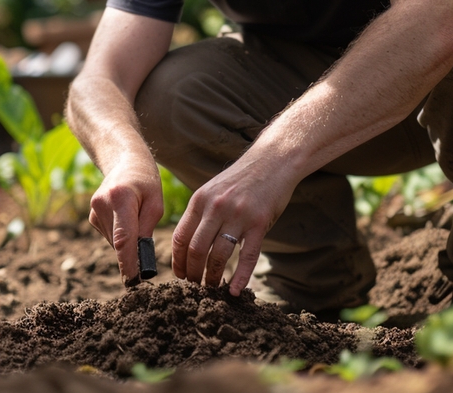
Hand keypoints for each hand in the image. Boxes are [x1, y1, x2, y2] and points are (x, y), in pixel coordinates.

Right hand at [88, 165, 163, 285]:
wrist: (124, 161)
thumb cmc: (146, 181)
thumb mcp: (156, 203)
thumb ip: (147, 229)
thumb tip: (140, 258)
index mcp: (120, 198)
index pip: (123, 238)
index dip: (128, 262)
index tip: (133, 281)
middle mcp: (102, 204)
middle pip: (119, 242)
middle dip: (133, 254)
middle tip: (147, 251)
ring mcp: (94, 210)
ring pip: (114, 241)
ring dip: (128, 242)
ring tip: (137, 218)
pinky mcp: (92, 216)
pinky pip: (110, 236)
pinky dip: (121, 235)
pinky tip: (126, 218)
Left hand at [171, 159, 296, 295]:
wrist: (273, 161)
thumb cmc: (242, 179)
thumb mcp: (213, 189)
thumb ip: (200, 212)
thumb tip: (186, 243)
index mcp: (200, 200)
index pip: (180, 237)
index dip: (178, 261)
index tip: (180, 275)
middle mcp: (216, 207)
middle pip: (196, 249)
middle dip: (193, 273)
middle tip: (195, 286)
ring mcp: (238, 215)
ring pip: (218, 255)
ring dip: (213, 277)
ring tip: (212, 288)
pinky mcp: (259, 223)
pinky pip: (247, 256)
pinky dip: (240, 277)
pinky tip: (235, 291)